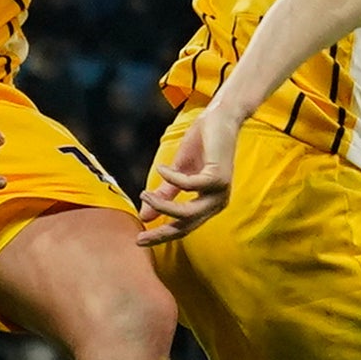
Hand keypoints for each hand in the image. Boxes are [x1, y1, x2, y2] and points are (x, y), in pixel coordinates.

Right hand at [137, 111, 239, 246]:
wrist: (219, 118)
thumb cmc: (202, 144)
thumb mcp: (178, 172)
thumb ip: (165, 194)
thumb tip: (145, 216)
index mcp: (209, 204)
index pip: (184, 227)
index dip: (162, 235)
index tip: (140, 241)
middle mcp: (218, 202)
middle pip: (187, 225)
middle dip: (162, 232)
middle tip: (140, 235)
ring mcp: (220, 191)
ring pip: (187, 211)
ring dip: (163, 205)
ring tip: (144, 194)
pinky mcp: (218, 176)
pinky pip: (188, 185)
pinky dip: (171, 178)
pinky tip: (162, 169)